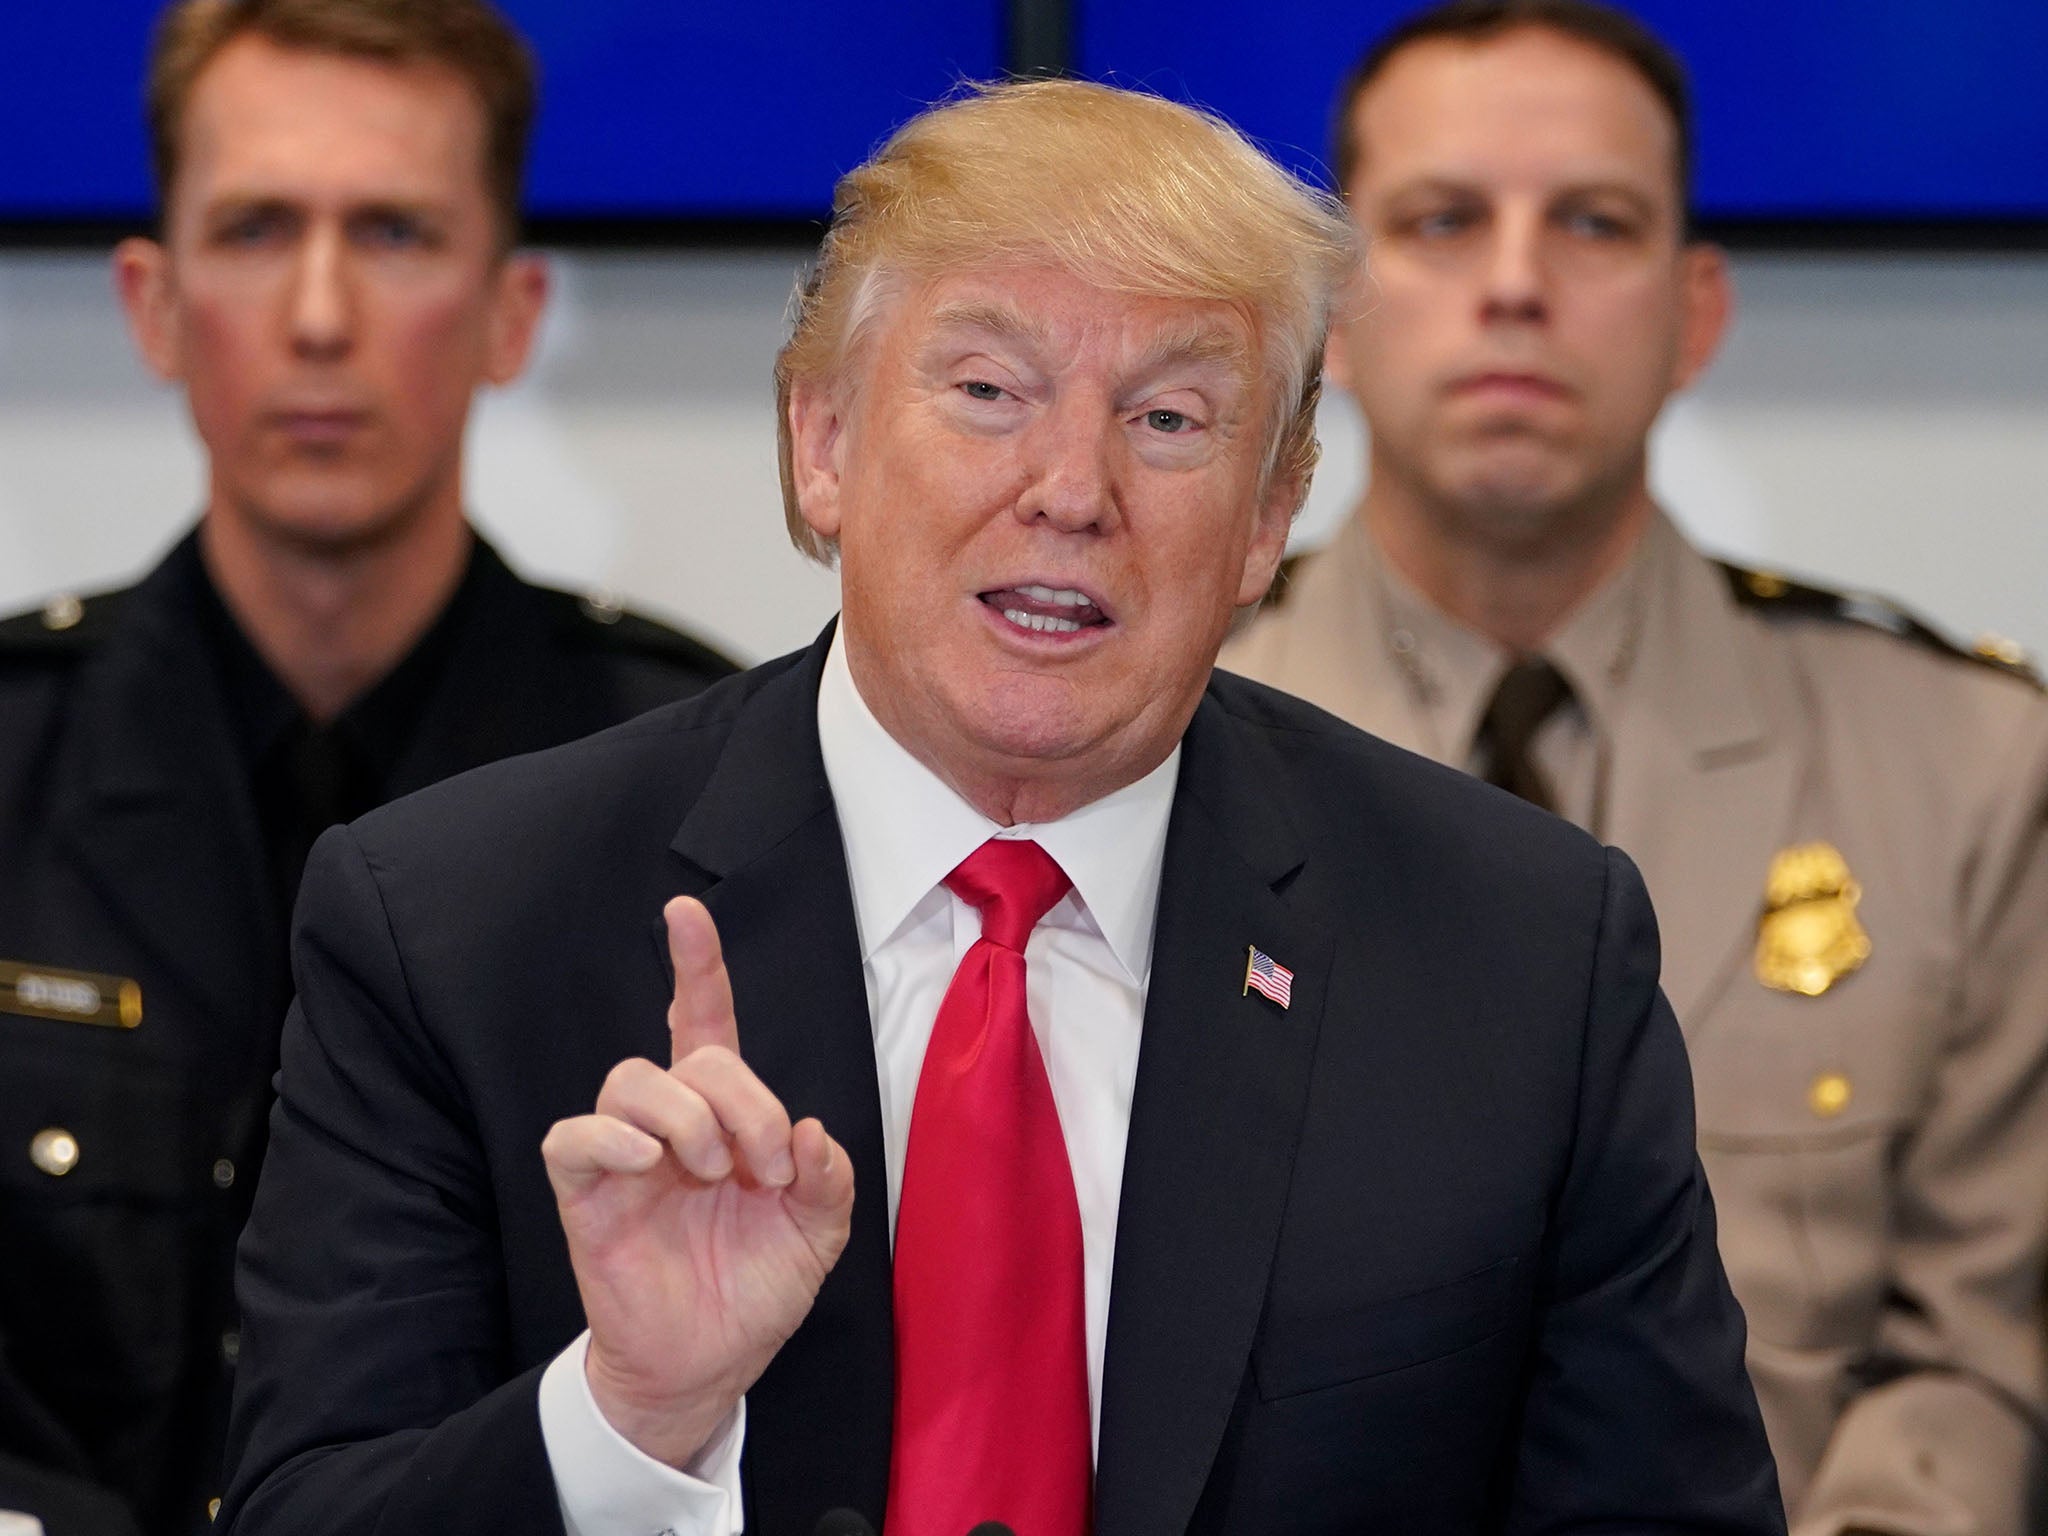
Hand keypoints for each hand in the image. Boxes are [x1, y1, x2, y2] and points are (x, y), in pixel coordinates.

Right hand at [540, 895, 854, 1466]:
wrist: (710, 1364)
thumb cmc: (756, 1288)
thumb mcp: (818, 1234)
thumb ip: (828, 1178)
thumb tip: (812, 1129)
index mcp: (725, 1116)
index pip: (705, 1022)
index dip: (697, 966)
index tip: (686, 912)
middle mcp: (671, 1123)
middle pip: (690, 1058)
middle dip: (744, 1099)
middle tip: (765, 1164)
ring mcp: (625, 1156)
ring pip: (631, 1081)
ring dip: (686, 1115)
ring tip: (714, 1170)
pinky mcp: (587, 1195)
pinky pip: (574, 1137)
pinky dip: (611, 1137)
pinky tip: (651, 1162)